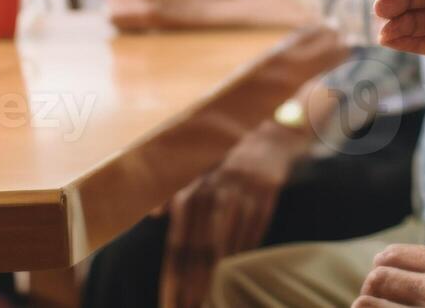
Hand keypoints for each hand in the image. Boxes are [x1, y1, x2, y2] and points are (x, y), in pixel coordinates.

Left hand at [161, 120, 307, 307]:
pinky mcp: (266, 188)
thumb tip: (153, 214)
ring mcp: (241, 189)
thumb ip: (175, 191)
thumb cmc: (231, 160)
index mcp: (192, 189)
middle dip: (193, 286)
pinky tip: (240, 276)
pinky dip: (246, 254)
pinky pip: (255, 229)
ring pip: (227, 243)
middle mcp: (213, 189)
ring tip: (210, 304)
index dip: (174, 278)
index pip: (179, 242)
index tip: (171, 306)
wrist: (271, 133)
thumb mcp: (201, 170)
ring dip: (219, 278)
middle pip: (200, 249)